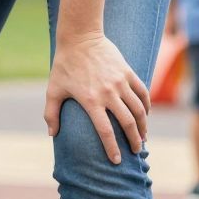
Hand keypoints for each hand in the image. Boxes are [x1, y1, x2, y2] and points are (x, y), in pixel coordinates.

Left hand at [45, 32, 149, 165]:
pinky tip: (145, 116)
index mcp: (90, 100)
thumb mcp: (53, 89)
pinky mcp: (128, 72)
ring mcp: (120, 82)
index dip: (112, 148)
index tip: (116, 160)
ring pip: (139, 110)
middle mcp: (108, 93)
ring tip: (143, 137)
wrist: (80, 38)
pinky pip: (143, 93)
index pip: (105, 131)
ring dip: (143, 126)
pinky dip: (146, 106)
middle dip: (133, 141)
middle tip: (135, 151)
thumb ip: (51, 113)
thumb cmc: (64, 65)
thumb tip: (52, 134)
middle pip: (127, 123)